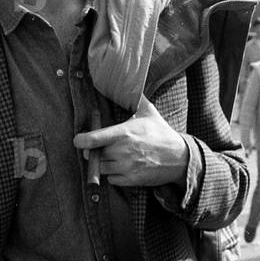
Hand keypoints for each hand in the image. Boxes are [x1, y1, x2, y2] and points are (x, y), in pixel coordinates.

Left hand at [73, 96, 188, 187]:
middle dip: (94, 152)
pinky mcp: (133, 179)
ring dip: (103, 164)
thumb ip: (135, 98)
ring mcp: (128, 167)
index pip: (94, 139)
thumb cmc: (162, 134)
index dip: (81, 140)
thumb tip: (128, 81)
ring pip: (102, 168)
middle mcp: (124, 151)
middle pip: (95, 155)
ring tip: (112, 157)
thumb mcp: (149, 112)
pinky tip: (121, 167)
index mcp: (125, 133)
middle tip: (99, 148)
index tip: (78, 140)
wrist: (181, 157)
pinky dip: (113, 175)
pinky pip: (112, 180)